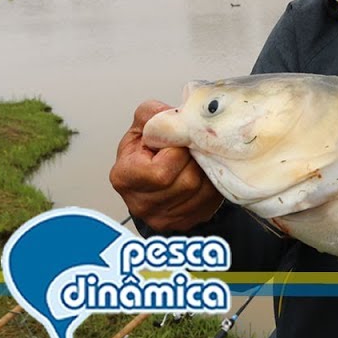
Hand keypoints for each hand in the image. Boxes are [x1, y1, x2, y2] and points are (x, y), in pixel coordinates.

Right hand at [109, 100, 223, 232]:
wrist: (151, 173)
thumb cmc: (146, 149)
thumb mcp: (142, 124)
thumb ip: (154, 114)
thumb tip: (177, 117)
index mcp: (124, 177)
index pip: (161, 172)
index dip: (177, 152)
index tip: (176, 142)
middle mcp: (141, 204)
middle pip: (187, 182)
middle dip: (195, 159)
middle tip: (192, 148)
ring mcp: (163, 218)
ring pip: (202, 192)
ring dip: (207, 171)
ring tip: (197, 159)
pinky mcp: (183, 223)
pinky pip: (211, 202)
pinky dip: (212, 184)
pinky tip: (203, 173)